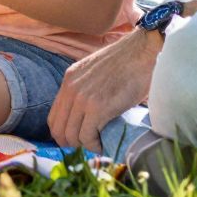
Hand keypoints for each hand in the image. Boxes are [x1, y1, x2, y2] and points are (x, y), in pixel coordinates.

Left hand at [47, 28, 160, 151]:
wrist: (143, 51)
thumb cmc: (127, 61)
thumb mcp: (95, 71)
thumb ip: (85, 88)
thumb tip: (85, 112)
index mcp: (69, 79)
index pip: (53, 116)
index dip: (63, 132)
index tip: (78, 137)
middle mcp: (71, 89)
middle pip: (58, 129)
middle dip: (71, 142)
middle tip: (89, 143)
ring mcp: (83, 99)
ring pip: (71, 135)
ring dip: (84, 144)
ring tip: (99, 142)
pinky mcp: (98, 108)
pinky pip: (87, 137)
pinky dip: (94, 145)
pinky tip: (104, 143)